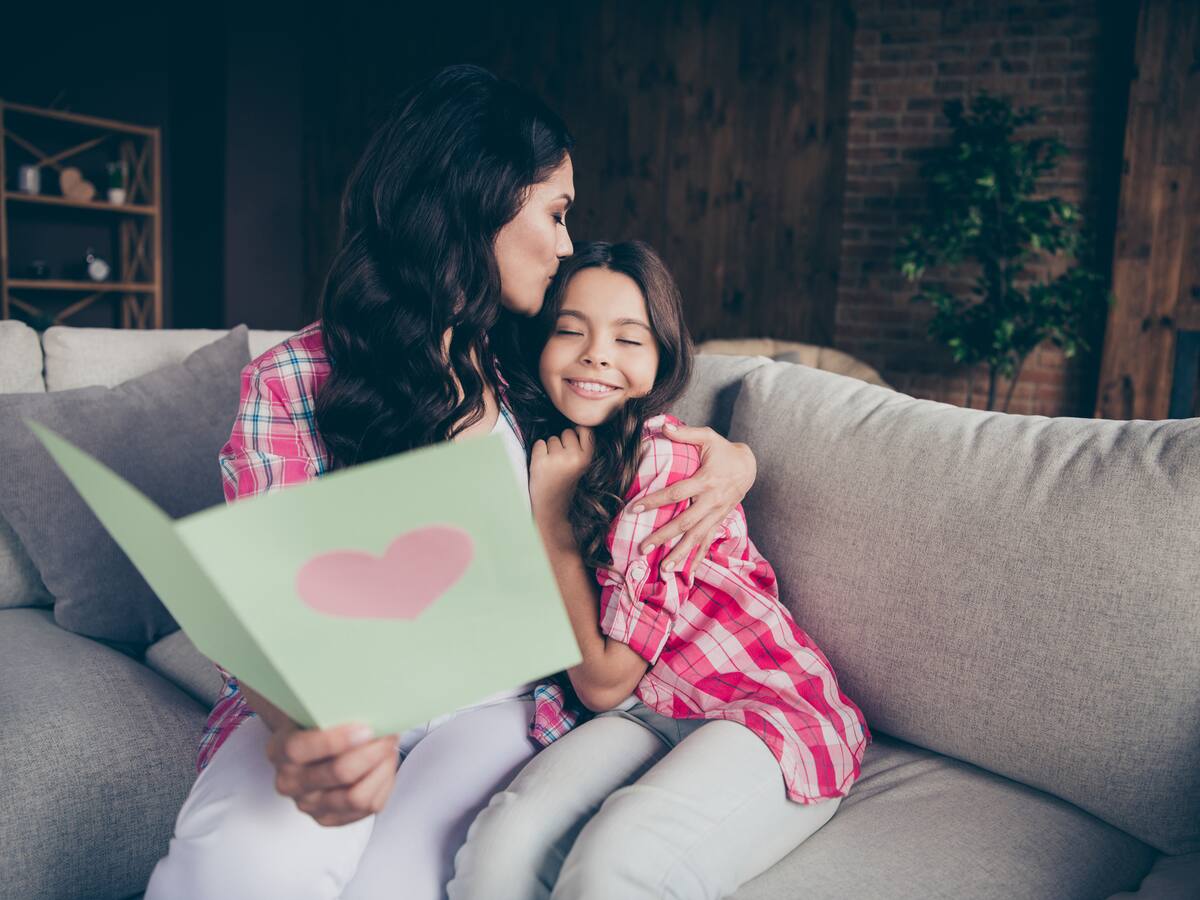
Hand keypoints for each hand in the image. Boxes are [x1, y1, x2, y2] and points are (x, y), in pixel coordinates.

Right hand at [266, 721, 399, 826]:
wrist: (308, 747)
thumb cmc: (316, 723)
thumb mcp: (313, 709)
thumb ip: (331, 709)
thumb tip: (370, 701)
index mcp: (280, 750)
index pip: (300, 749)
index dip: (335, 740)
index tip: (366, 728)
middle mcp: (290, 782)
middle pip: (339, 773)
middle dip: (372, 752)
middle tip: (389, 734)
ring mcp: (309, 804)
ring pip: (357, 796)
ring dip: (381, 769)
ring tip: (389, 749)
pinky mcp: (330, 818)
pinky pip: (368, 807)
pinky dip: (383, 783)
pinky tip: (385, 765)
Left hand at [529, 427, 593, 533]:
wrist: (551, 506)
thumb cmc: (565, 481)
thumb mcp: (581, 464)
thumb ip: (581, 446)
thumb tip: (573, 424)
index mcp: (586, 459)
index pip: (586, 430)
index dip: (578, 431)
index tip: (574, 441)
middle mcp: (574, 457)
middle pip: (567, 432)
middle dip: (562, 443)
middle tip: (561, 462)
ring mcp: (557, 459)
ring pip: (552, 438)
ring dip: (550, 449)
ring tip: (552, 466)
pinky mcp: (540, 461)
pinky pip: (539, 444)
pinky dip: (538, 452)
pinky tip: (543, 466)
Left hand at [632, 423, 755, 569]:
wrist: (749, 466)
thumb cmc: (723, 450)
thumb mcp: (708, 437)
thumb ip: (686, 433)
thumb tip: (663, 426)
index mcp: (707, 480)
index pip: (677, 493)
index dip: (655, 500)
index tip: (634, 508)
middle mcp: (712, 500)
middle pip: (685, 522)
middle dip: (664, 536)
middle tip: (643, 547)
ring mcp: (718, 514)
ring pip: (697, 537)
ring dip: (680, 553)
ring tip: (664, 569)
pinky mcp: (720, 521)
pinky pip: (708, 542)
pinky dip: (698, 557)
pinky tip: (687, 572)